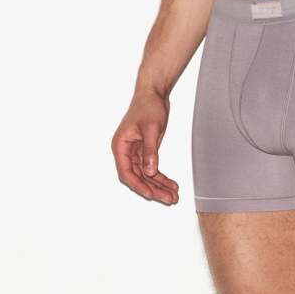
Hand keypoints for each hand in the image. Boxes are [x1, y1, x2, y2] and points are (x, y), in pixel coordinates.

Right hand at [112, 88, 179, 204]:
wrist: (154, 93)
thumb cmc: (148, 106)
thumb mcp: (151, 129)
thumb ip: (150, 151)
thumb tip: (150, 170)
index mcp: (120, 145)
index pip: (126, 172)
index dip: (138, 185)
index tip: (151, 195)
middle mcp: (126, 151)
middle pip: (138, 176)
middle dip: (153, 189)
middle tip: (168, 199)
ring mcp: (135, 152)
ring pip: (146, 175)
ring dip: (159, 186)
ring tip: (174, 196)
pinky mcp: (145, 151)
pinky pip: (152, 168)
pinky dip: (162, 177)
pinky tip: (172, 185)